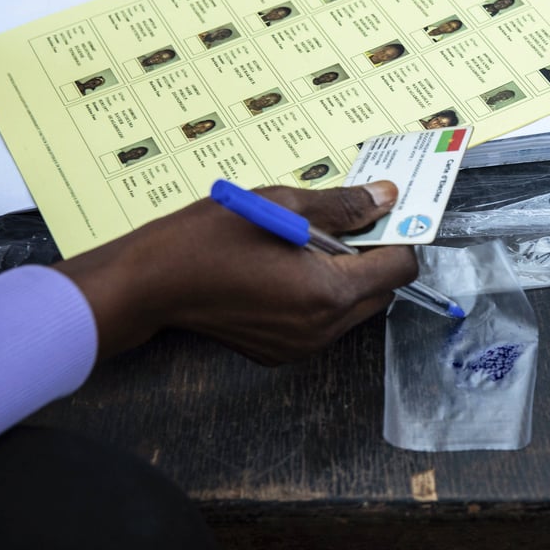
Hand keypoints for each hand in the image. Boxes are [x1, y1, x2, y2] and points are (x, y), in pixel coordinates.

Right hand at [53, 182, 417, 364]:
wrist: (150, 284)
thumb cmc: (207, 239)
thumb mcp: (280, 205)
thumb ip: (343, 205)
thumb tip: (386, 197)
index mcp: (327, 293)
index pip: (399, 269)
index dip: (397, 237)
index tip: (383, 215)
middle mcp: (320, 329)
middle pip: (380, 291)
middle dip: (372, 258)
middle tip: (341, 226)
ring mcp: (301, 346)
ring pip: (352, 309)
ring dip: (345, 278)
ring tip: (305, 246)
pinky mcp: (281, 353)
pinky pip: (322, 324)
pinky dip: (319, 297)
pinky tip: (285, 270)